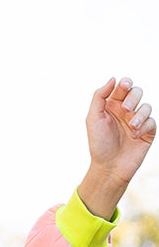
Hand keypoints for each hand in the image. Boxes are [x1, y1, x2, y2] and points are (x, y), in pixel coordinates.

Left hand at [78, 77, 154, 217]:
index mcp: (112, 106)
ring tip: (131, 127)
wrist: (109, 167)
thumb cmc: (99, 144)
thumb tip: (113, 79)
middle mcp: (126, 112)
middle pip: (137, 92)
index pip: (122, 87)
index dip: (125, 83)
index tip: (123, 87)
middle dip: (133, 97)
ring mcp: (137, 121)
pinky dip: (144, 126)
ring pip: (146, 106)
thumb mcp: (93, 118)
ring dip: (139, 114)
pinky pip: (152, 121)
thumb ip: (99, 97)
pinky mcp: (147, 132)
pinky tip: (135, 135)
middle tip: (126, 109)